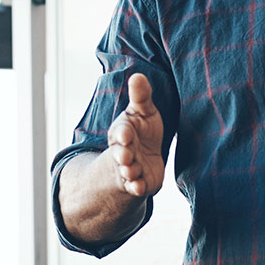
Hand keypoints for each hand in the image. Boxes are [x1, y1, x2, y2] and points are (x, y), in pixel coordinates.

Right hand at [107, 72, 164, 198]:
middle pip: (120, 154)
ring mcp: (130, 169)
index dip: (122, 134)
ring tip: (132, 171)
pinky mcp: (139, 183)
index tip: (125, 134)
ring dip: (129, 171)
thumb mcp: (142, 112)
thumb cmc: (142, 132)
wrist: (144, 159)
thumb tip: (138, 75)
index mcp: (122, 133)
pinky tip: (138, 187)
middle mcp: (123, 152)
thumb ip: (141, 97)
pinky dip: (136, 188)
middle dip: (122, 155)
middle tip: (126, 156)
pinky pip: (135, 188)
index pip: (120, 133)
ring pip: (127, 171)